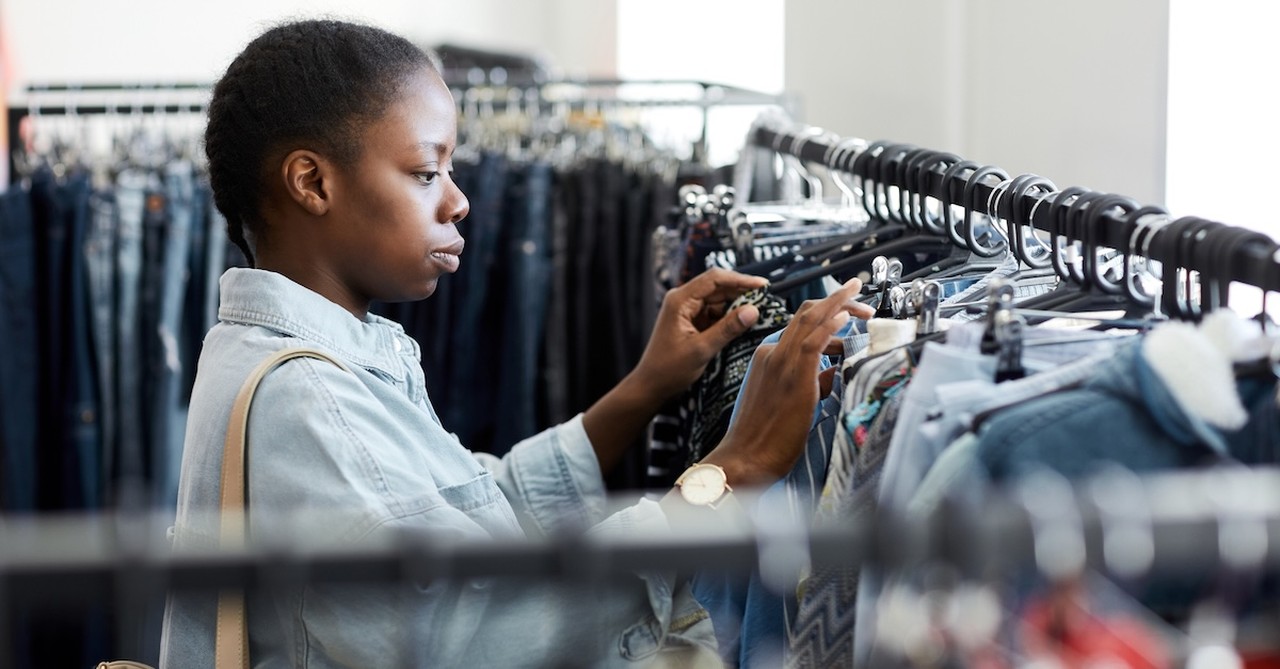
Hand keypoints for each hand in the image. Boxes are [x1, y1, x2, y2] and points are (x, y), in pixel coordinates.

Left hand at [630, 268, 769, 401]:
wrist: (651, 386)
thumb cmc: (669, 369)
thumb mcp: (701, 349)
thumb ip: (727, 329)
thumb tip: (753, 310)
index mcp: (680, 300)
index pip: (714, 279)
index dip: (741, 280)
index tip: (763, 285)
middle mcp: (683, 300)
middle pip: (718, 287)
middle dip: (742, 293)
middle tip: (767, 300)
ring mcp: (688, 310)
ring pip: (719, 300)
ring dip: (738, 306)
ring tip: (759, 313)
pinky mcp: (692, 321)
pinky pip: (715, 313)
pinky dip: (730, 317)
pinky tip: (744, 323)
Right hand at [701, 278, 873, 487]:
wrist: (743, 458)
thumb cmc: (762, 437)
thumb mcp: (788, 401)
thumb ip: (809, 382)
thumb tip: (830, 374)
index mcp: (768, 357)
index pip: (800, 325)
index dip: (826, 315)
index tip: (847, 315)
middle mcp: (772, 354)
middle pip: (807, 314)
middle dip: (837, 301)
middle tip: (860, 297)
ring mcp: (781, 364)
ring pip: (810, 320)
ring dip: (839, 305)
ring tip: (863, 304)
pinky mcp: (792, 378)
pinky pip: (812, 342)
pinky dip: (829, 326)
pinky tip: (845, 316)